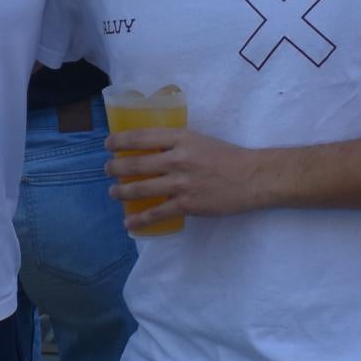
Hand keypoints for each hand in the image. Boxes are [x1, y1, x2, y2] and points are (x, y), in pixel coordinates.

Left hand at [108, 126, 272, 221]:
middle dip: (116, 168)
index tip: (108, 145)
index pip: (141, 137)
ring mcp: (181, 183)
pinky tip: (128, 223)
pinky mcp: (187, 204)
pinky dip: (139, 220)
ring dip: (122, 191)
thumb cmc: (227, 157)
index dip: (120, 141)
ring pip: (141, 188)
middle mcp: (177, 159)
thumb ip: (176, 143)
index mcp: (180, 138)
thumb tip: (151, 149)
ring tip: (113, 192)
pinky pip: (156, 213)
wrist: (252, 177)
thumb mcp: (199, 140)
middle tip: (108, 170)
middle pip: (136, 164)